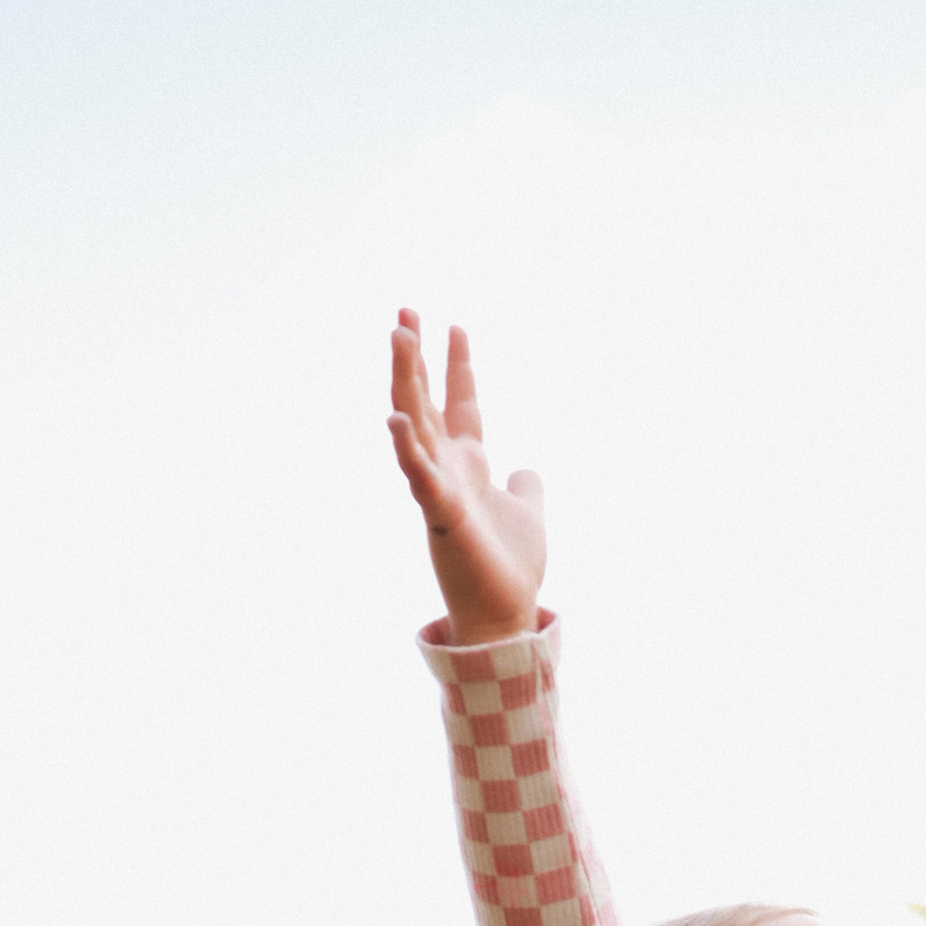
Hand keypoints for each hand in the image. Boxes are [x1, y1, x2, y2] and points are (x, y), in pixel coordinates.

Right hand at [388, 313, 545, 648]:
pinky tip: (396, 418)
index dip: (458, 365)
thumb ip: (526, 486)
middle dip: (415, 357)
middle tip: (405, 311)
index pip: (461, 402)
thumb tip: (527, 469)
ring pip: (415, 425)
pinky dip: (407, 449)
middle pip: (426, 401)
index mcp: (470, 465)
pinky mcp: (442, 516)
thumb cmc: (510, 569)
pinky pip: (419, 478)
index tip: (456, 324)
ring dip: (405, 381)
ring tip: (398, 337)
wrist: (505, 614)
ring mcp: (440, 490)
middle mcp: (449, 470)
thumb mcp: (529, 512)